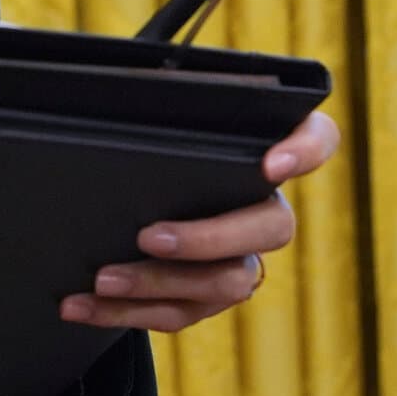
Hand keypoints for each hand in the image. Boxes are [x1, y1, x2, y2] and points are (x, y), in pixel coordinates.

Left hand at [59, 110, 340, 332]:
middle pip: (271, 228)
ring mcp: (241, 258)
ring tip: (102, 278)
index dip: (304, 151)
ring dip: (157, 284)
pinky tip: (79, 305)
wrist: (120, 191)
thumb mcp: (151, 111)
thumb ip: (156, 94)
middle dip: (208, 238)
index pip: (317, 138)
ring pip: (224, 282)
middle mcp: (265, 207)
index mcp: (263, 150)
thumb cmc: (143, 137)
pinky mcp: (206, 297)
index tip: (270, 164)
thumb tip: (123, 83)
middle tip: (149, 236)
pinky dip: (124, 313)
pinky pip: (178, 312)